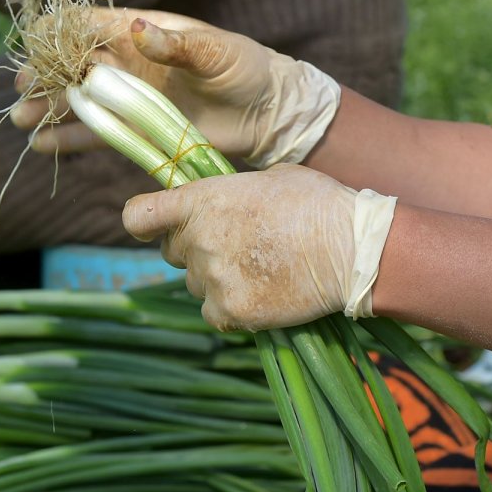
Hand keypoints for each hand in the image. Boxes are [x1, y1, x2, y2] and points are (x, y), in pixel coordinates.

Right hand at [10, 10, 341, 168]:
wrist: (265, 112)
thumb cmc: (245, 69)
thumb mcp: (217, 51)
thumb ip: (177, 44)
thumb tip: (136, 31)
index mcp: (142, 32)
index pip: (90, 24)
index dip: (59, 31)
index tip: (33, 41)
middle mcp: (127, 62)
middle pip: (73, 65)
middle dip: (43, 74)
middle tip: (20, 88)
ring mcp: (129, 97)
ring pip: (77, 100)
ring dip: (47, 108)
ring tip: (21, 119)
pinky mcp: (135, 129)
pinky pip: (95, 133)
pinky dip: (68, 139)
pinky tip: (42, 145)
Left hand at [123, 164, 396, 330]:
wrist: (353, 248)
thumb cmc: (318, 203)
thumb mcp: (268, 179)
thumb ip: (229, 192)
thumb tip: (217, 202)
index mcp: (202, 199)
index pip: (137, 216)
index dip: (144, 222)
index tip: (155, 225)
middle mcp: (199, 238)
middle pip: (171, 251)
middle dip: (194, 248)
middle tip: (235, 245)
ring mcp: (214, 278)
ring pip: (195, 283)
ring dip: (216, 278)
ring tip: (260, 268)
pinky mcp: (232, 311)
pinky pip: (214, 312)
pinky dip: (231, 308)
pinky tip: (262, 293)